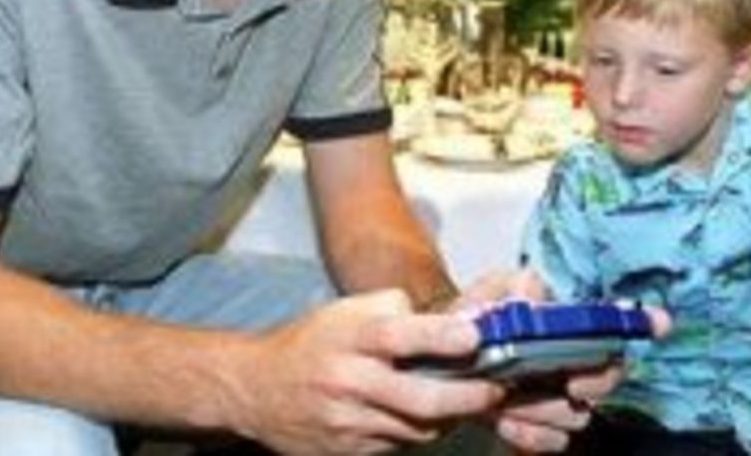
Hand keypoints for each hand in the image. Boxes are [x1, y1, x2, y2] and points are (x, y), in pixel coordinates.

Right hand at [231, 289, 504, 453]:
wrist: (256, 389)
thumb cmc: (312, 342)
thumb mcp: (346, 310)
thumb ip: (394, 308)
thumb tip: (443, 319)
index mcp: (349, 338)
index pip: (398, 336)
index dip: (439, 337)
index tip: (473, 338)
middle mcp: (348, 381)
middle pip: (418, 399)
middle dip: (465, 398)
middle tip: (494, 390)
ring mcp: (347, 423)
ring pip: (415, 429)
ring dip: (446, 417)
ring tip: (462, 401)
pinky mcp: (347, 452)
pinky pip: (397, 446)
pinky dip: (415, 431)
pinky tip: (418, 416)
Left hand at [453, 269, 672, 452]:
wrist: (432, 370)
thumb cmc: (463, 327)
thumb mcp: (480, 295)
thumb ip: (507, 287)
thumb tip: (533, 285)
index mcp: (560, 325)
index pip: (612, 324)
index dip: (641, 321)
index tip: (656, 325)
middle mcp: (566, 362)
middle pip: (608, 375)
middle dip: (595, 382)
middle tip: (569, 384)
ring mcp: (552, 397)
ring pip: (578, 414)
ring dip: (550, 410)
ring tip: (514, 402)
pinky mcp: (534, 427)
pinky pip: (551, 441)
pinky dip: (531, 436)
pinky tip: (506, 423)